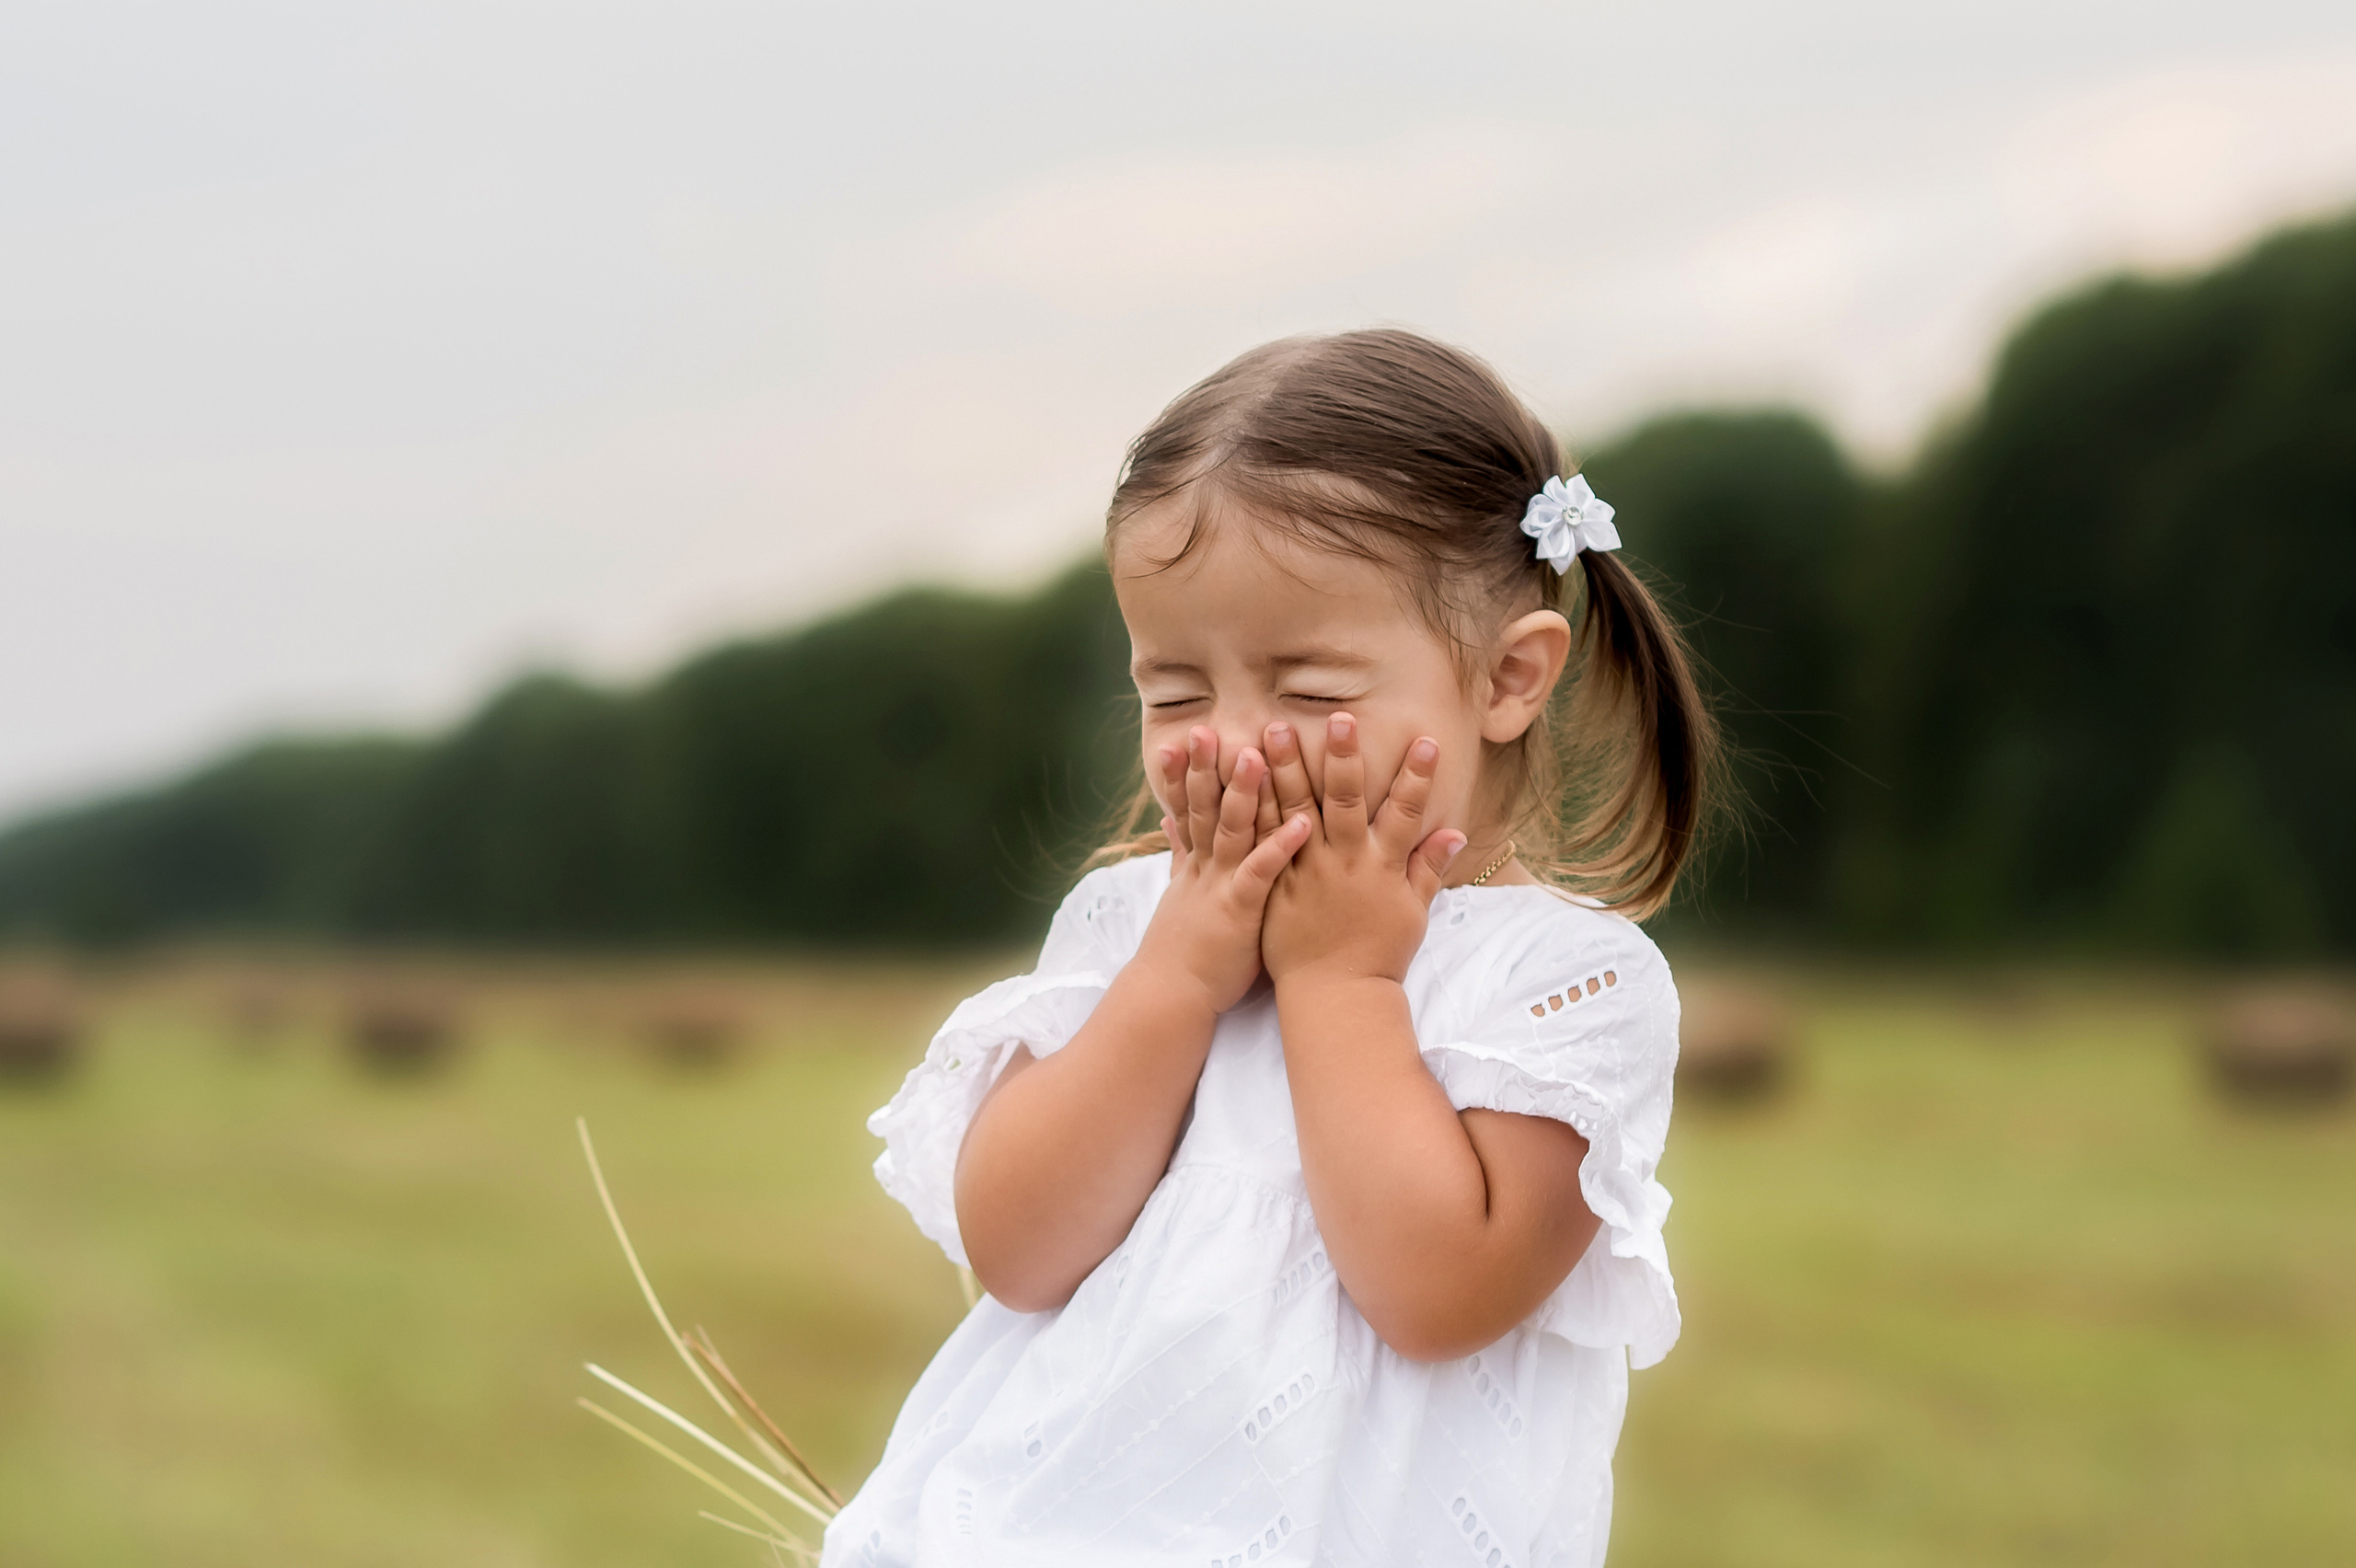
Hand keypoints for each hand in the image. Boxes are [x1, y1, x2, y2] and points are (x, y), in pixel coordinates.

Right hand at [1133, 727, 1313, 1013]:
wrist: (1172, 997)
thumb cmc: (1186, 951)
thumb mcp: (1181, 894)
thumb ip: (1180, 851)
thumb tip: (1166, 818)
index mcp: (1196, 864)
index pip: (1187, 808)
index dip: (1185, 773)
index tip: (1185, 734)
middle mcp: (1206, 868)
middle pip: (1203, 808)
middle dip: (1205, 768)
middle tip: (1209, 728)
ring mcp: (1220, 887)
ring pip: (1230, 831)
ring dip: (1243, 793)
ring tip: (1258, 755)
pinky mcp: (1239, 911)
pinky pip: (1262, 873)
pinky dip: (1280, 847)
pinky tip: (1303, 822)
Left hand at [1262, 713, 1464, 985]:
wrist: (1334, 996)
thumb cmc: (1378, 954)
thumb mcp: (1412, 913)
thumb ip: (1428, 868)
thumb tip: (1455, 832)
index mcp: (1381, 867)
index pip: (1405, 813)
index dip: (1417, 777)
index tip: (1426, 740)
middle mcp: (1344, 863)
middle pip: (1343, 801)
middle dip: (1343, 757)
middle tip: (1339, 718)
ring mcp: (1305, 872)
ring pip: (1294, 811)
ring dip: (1286, 768)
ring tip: (1275, 727)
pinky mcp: (1273, 885)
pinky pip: (1259, 840)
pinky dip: (1251, 809)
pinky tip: (1243, 779)